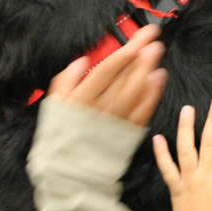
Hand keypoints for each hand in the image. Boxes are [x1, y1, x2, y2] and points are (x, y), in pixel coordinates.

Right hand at [47, 24, 165, 125]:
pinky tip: (158, 79)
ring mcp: (116, 121)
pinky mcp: (126, 132)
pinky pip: (142, 111)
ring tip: (156, 52)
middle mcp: (102, 109)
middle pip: (125, 78)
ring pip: (136, 92)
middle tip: (153, 39)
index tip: (137, 38)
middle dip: (141, 56)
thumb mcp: (53, 107)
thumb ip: (64, 81)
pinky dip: (152, 94)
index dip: (125, 52)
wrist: (68, 172)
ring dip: (148, 70)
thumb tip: (79, 61)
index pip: (107, 70)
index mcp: (82, 100)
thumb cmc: (60, 136)